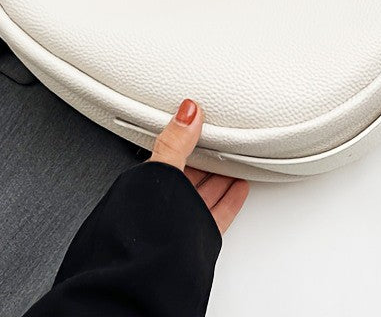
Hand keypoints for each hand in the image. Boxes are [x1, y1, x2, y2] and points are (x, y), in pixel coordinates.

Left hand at [147, 99, 249, 233]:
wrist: (149, 269)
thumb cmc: (141, 222)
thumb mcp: (163, 169)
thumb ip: (176, 140)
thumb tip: (187, 111)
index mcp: (150, 181)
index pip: (173, 153)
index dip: (188, 139)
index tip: (203, 125)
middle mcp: (163, 201)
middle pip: (190, 173)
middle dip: (206, 158)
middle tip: (223, 142)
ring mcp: (181, 218)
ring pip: (204, 192)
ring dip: (220, 177)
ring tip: (234, 162)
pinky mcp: (198, 233)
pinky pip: (218, 211)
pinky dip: (230, 198)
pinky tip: (239, 189)